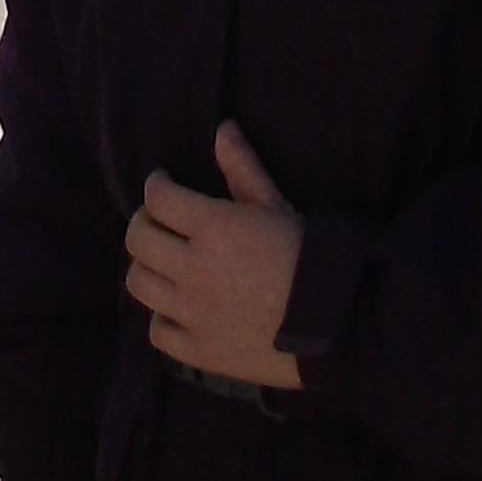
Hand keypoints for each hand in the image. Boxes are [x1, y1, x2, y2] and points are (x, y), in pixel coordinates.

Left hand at [124, 122, 304, 391]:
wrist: (343, 326)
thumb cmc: (312, 260)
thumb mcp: (278, 208)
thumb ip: (244, 170)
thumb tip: (222, 129)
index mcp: (216, 228)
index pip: (157, 198)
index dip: (156, 186)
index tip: (163, 184)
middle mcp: (196, 270)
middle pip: (138, 239)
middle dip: (144, 223)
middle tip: (160, 222)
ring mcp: (196, 314)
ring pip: (139, 283)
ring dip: (148, 268)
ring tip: (167, 264)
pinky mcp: (201, 352)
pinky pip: (158, 331)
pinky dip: (164, 317)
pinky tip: (181, 308)